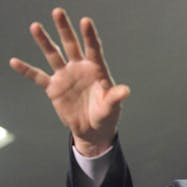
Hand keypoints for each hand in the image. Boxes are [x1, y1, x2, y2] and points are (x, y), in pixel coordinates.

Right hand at [9, 8, 129, 155]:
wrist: (92, 129)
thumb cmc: (105, 115)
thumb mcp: (112, 107)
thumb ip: (115, 97)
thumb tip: (126, 90)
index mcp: (96, 70)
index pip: (93, 49)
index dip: (89, 36)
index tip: (86, 21)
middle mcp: (80, 69)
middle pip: (72, 45)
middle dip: (65, 29)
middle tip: (58, 12)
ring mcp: (66, 76)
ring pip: (54, 55)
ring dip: (45, 42)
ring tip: (36, 26)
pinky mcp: (54, 88)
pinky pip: (38, 77)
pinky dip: (27, 70)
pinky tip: (15, 62)